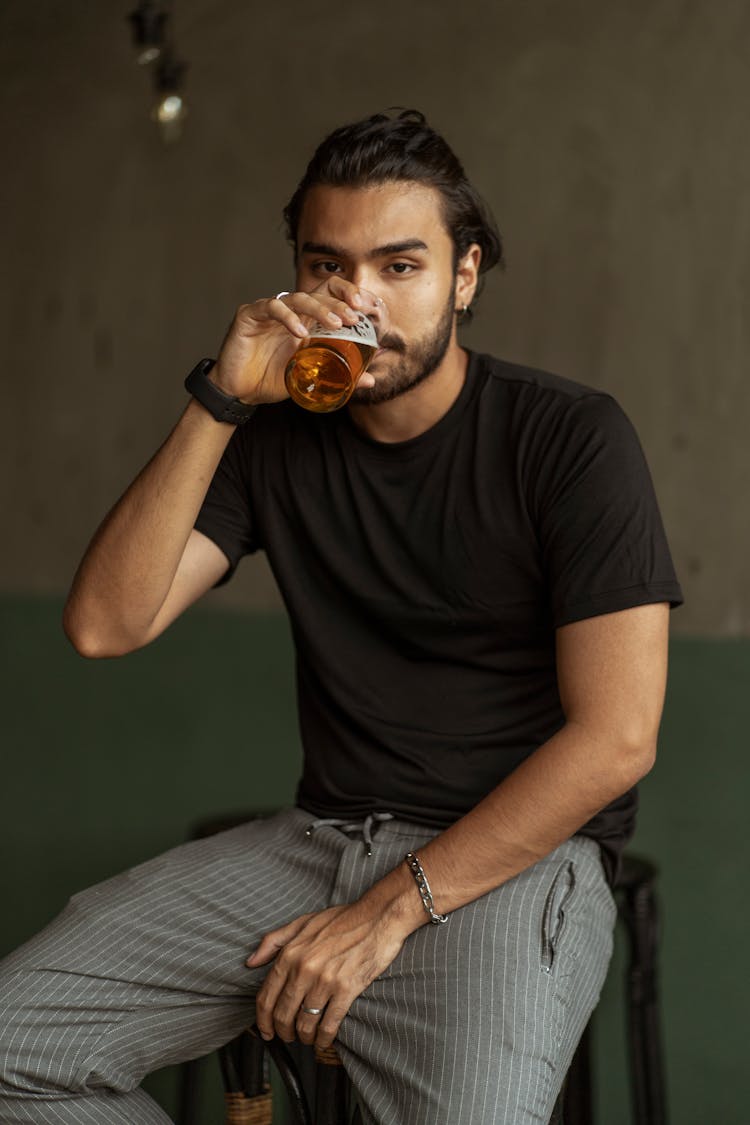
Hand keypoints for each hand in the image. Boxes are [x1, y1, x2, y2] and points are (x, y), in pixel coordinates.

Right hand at [212, 280, 383, 405]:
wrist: (240, 393)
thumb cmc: (272, 380)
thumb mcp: (310, 378)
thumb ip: (338, 375)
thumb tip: (369, 380)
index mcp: (305, 320)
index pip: (328, 294)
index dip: (347, 295)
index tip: (366, 307)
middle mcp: (289, 311)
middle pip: (317, 294)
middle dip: (339, 303)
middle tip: (354, 317)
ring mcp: (268, 310)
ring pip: (298, 298)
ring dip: (319, 308)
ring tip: (336, 324)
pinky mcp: (250, 315)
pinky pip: (272, 308)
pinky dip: (288, 318)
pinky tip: (300, 332)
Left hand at [246, 897, 409, 1048]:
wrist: (379, 916)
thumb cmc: (343, 919)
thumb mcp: (303, 922)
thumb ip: (274, 941)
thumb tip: (251, 962)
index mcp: (291, 953)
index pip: (266, 996)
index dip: (262, 1020)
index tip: (265, 1031)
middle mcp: (304, 967)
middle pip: (282, 1014)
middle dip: (282, 1032)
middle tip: (288, 1037)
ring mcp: (325, 980)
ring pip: (304, 1023)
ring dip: (304, 1037)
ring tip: (307, 1038)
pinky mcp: (346, 989)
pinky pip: (328, 1024)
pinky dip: (323, 1039)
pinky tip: (323, 1040)